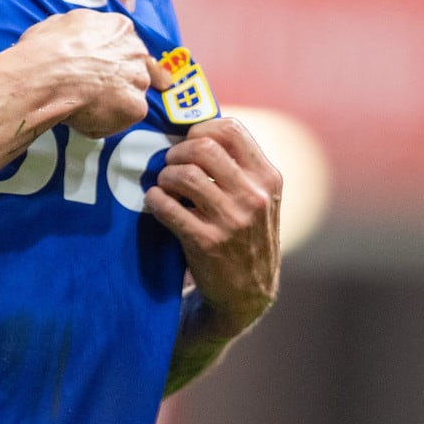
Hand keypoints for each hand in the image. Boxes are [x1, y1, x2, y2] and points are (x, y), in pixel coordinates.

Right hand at [7, 9, 159, 137]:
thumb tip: (75, 39)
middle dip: (121, 79)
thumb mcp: (61, 24)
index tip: (109, 66)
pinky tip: (84, 117)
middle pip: (137, 68)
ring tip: (85, 105)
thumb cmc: (46, 51)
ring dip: (115, 102)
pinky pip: (122, 119)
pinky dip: (104, 123)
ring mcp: (139, 79)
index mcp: (118, 27)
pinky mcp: (135, 107)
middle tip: (99, 89)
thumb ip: (80, 32)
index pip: (127, 43)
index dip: (116, 57)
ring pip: (132, 94)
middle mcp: (135, 50)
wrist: (47, 76)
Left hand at [145, 117, 281, 335]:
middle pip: (203, 147)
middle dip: (177, 152)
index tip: (189, 142)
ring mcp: (231, 221)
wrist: (248, 294)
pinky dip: (154, 200)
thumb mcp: (260, 199)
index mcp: (268, 178)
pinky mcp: (206, 242)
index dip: (201, 129)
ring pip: (183, 174)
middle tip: (170, 164)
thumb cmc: (247, 236)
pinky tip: (156, 202)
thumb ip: (240, 167)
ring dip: (165, 176)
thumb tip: (196, 129)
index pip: (231, 130)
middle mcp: (254, 196)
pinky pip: (167, 207)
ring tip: (164, 186)